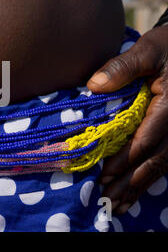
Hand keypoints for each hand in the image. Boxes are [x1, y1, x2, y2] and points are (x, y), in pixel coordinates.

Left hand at [87, 25, 167, 213]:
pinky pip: (165, 160)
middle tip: (106, 199)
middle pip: (153, 160)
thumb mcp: (148, 50)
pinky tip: (134, 192)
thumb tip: (94, 86)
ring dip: (138, 186)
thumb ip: (122, 67)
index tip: (103, 173)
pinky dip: (148, 177)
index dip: (124, 159)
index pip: (146, 140)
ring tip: (117, 205)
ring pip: (161, 165)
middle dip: (129, 181)